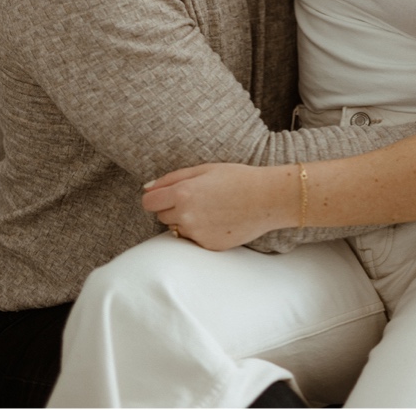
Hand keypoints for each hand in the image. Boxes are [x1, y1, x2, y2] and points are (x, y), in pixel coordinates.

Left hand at [141, 162, 287, 250]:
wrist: (267, 199)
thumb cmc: (236, 178)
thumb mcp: (202, 169)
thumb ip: (171, 179)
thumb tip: (147, 188)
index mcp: (182, 193)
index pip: (148, 202)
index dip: (155, 197)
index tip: (165, 195)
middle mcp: (187, 216)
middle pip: (161, 216)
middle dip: (171, 208)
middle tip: (194, 199)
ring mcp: (198, 234)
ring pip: (177, 229)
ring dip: (185, 221)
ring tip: (209, 210)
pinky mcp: (210, 246)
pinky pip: (194, 239)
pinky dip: (201, 231)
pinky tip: (218, 220)